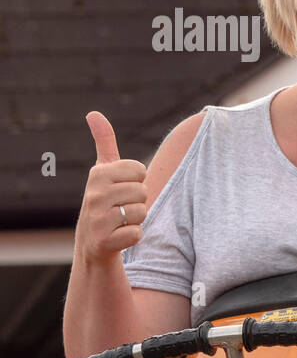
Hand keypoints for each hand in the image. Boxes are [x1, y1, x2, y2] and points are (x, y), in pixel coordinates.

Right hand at [76, 112, 147, 263]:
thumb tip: (93, 113)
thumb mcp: (103, 171)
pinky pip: (137, 233)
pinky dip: (133, 236)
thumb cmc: (105, 202)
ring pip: (142, 212)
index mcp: (97, 174)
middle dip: (138, 202)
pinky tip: (119, 237)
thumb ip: (104, 142)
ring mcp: (97, 219)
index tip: (122, 189)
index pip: (140, 170)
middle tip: (121, 208)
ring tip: (120, 221)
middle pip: (143, 191)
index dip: (138, 181)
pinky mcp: (103, 241)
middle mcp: (93, 195)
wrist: (92, 244)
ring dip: (136, 219)